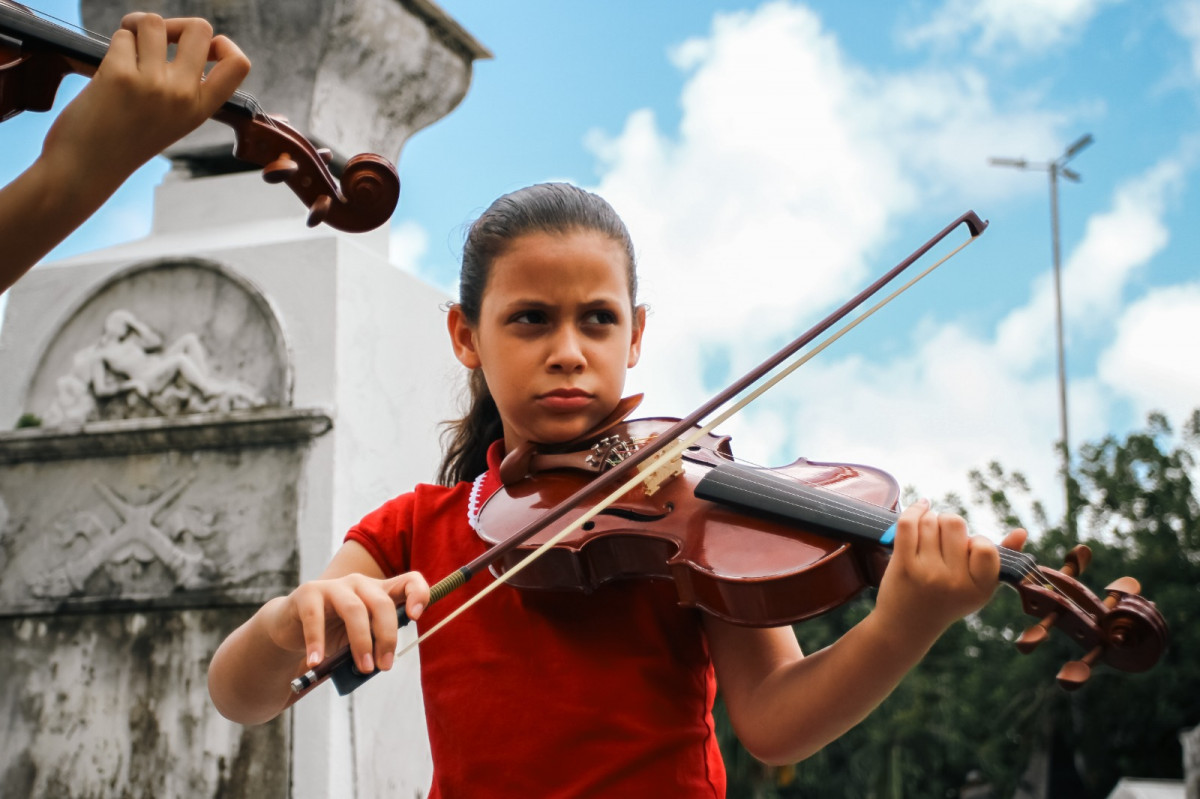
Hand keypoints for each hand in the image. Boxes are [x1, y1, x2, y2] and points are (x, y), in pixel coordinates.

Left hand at [42, 13, 249, 180]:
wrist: (88, 167)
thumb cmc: (125, 141)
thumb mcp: (172, 120)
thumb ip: (185, 86)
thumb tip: (179, 36)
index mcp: (200, 109)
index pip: (238, 65)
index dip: (223, 43)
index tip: (206, 47)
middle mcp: (182, 95)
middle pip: (199, 29)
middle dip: (176, 25)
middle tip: (159, 40)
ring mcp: (152, 84)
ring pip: (154, 23)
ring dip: (138, 30)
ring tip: (129, 52)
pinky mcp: (119, 74)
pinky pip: (123, 36)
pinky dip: (115, 46)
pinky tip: (110, 68)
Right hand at [263, 571, 429, 675]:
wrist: (292, 628)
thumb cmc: (332, 634)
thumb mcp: (358, 639)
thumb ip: (371, 647)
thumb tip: (381, 665)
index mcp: (378, 592)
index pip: (409, 581)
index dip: (418, 594)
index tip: (416, 617)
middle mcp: (359, 583)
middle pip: (382, 603)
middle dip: (387, 637)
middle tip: (385, 666)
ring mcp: (333, 586)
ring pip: (354, 610)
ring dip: (361, 642)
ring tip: (362, 667)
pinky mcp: (308, 593)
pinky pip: (315, 618)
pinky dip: (317, 642)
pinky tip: (315, 662)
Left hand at [874, 499, 1026, 639]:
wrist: (907, 625)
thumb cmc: (946, 600)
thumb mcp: (978, 587)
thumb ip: (1000, 559)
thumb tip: (1022, 532)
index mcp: (980, 589)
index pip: (985, 546)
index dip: (975, 540)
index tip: (966, 549)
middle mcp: (955, 582)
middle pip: (955, 523)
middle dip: (950, 524)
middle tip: (943, 539)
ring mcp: (927, 572)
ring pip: (930, 521)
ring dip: (930, 520)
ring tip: (928, 534)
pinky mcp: (903, 565)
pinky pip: (908, 523)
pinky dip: (914, 509)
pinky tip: (921, 507)